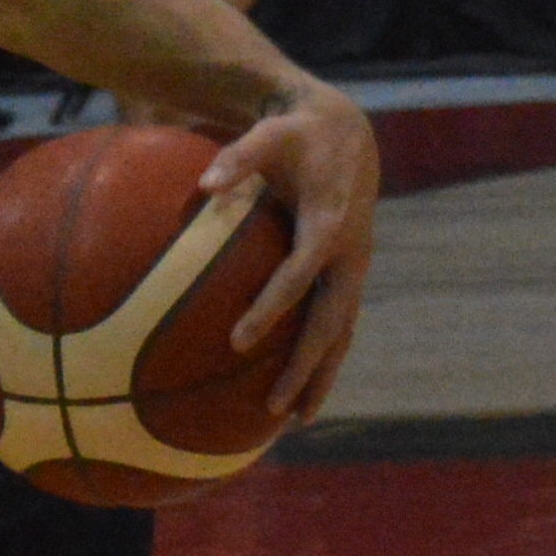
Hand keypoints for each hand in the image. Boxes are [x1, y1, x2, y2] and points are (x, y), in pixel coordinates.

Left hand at [199, 82, 376, 422]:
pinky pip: (337, 324)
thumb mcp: (268, 136)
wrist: (348, 133)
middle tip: (276, 407)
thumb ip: (237, 159)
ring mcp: (353, 269)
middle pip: (332, 323)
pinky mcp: (348, 276)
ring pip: (342, 333)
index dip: (271, 307)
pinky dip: (321, 358)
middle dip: (306, 367)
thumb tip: (201, 183)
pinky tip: (296, 390)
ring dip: (321, 376)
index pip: (300, 275)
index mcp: (329, 225)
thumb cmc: (296, 135)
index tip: (238, 340)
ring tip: (296, 421)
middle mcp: (350, 255)